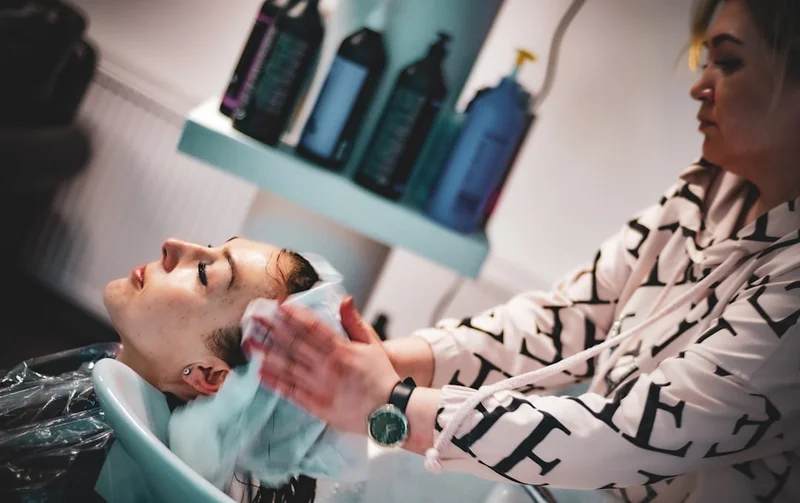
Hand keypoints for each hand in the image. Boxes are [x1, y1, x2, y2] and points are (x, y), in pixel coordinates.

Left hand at [252, 296, 400, 434]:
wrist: (389, 411)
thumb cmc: (381, 375)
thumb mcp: (372, 344)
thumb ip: (354, 322)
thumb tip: (344, 299)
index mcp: (341, 349)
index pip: (312, 327)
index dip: (294, 315)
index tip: (278, 305)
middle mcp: (327, 366)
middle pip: (294, 343)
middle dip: (273, 328)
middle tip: (255, 317)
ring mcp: (320, 386)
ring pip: (288, 366)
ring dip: (267, 352)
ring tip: (250, 341)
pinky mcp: (316, 405)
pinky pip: (290, 391)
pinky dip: (274, 381)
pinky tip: (260, 372)